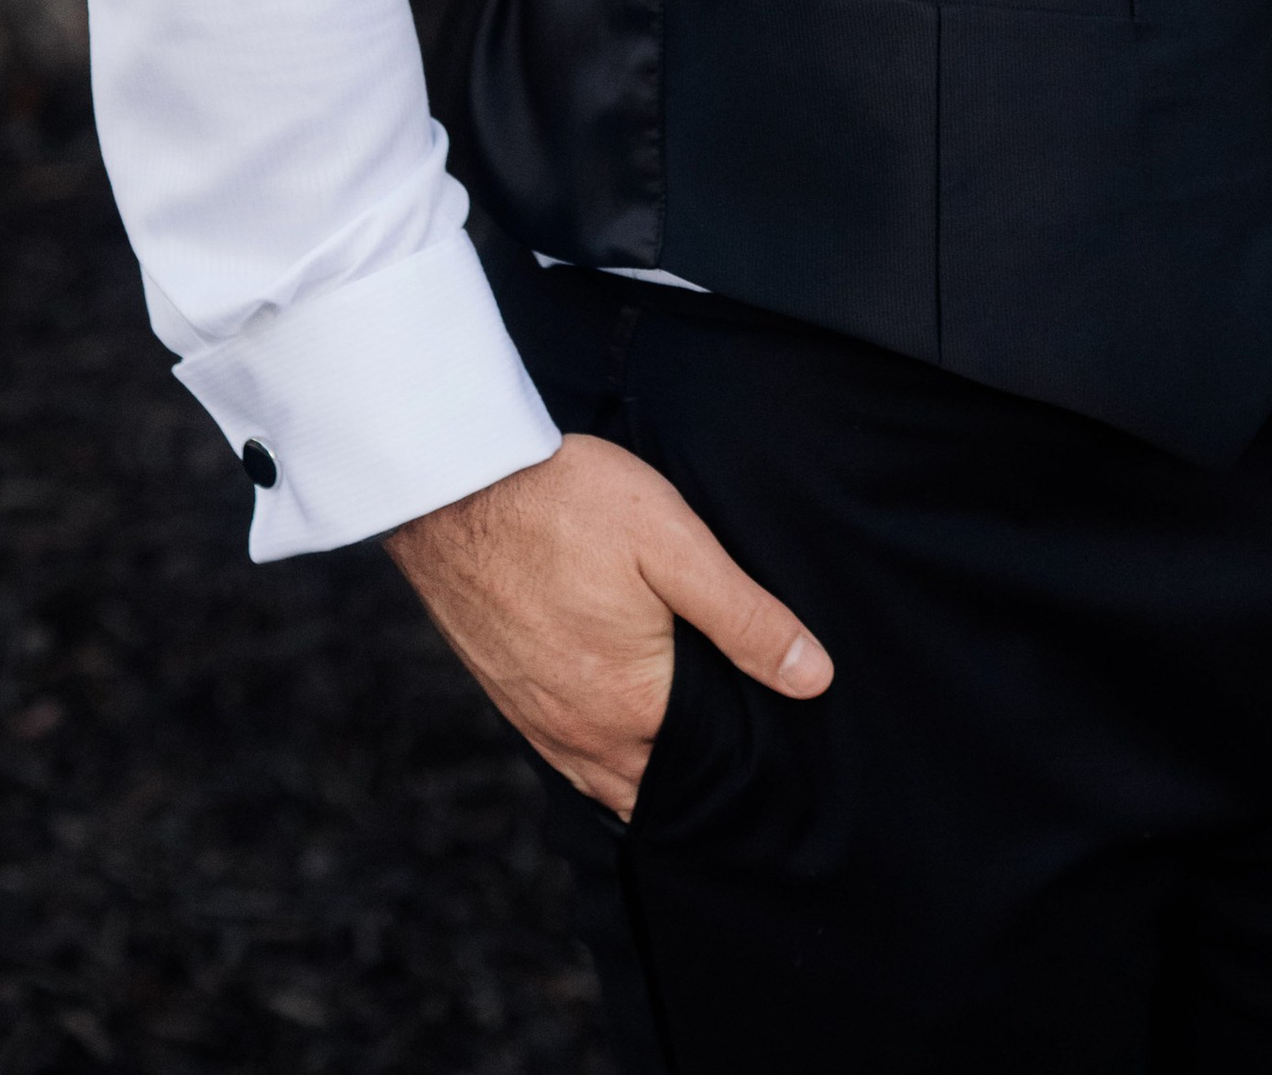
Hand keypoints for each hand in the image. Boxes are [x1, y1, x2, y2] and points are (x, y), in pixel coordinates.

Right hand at [384, 432, 831, 815]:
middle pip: (655, 784)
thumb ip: (745, 618)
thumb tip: (813, 677)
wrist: (458, 486)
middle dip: (698, 776)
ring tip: (689, 742)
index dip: (744, 758)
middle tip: (741, 749)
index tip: (779, 747)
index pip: (708, 766)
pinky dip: (601, 752)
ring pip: (607, 777)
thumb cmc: (568, 503)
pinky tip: (622, 719)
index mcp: (633, 706)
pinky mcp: (507, 695)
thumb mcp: (675, 545)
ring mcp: (537, 719)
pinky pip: (566, 753)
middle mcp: (581, 733)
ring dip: (647, 769)